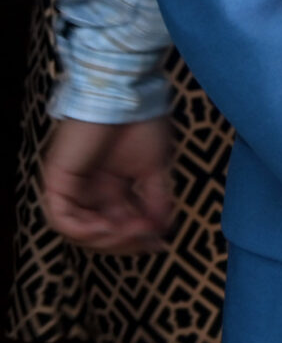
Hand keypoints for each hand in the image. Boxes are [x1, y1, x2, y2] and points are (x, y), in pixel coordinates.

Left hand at [39, 116, 173, 251]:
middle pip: (99, 231)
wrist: (127, 99)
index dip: (137, 238)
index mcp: (111, 187)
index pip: (119, 222)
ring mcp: (72, 187)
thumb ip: (156, 199)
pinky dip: (84, 229)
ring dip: (106, 238)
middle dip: (124, 241)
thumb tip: (163, 228)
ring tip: (130, 231)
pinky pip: (62, 219)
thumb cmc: (142, 126)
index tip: (159, 243)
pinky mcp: (57, 181)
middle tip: (146, 238)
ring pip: (79, 230)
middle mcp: (89, 190)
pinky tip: (107, 226)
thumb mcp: (154, 170)